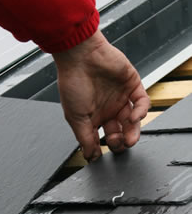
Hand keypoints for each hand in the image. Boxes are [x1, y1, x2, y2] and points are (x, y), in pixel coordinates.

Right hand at [53, 29, 149, 161]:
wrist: (80, 56)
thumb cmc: (72, 83)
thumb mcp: (75, 117)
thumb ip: (84, 138)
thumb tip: (90, 157)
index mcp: (92, 117)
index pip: (101, 138)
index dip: (104, 147)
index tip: (102, 154)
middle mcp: (107, 109)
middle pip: (120, 132)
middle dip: (120, 142)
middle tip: (118, 144)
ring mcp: (120, 98)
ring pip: (133, 120)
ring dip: (133, 132)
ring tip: (130, 139)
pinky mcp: (132, 86)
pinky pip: (142, 102)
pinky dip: (141, 112)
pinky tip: (133, 117)